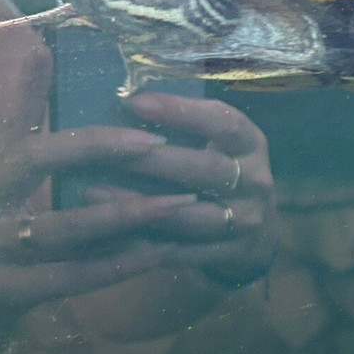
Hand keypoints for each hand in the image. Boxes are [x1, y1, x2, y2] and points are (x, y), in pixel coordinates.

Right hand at [0, 125, 189, 314]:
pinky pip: (70, 279)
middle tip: (162, 151)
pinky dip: (116, 266)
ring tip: (176, 205)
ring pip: (64, 232)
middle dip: (106, 164)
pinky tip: (157, 253)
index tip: (142, 132)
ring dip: (123, 218)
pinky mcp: (3, 295)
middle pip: (44, 177)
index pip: (32, 146)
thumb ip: (23, 120)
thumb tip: (41, 49)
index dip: (87, 139)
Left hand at [107, 92, 279, 286]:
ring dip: (143, 205)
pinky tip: (111, 232)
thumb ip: (184, 126)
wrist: (258, 236)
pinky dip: (148, 244)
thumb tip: (122, 98)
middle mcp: (256, 181)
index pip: (223, 122)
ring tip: (95, 193)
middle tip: (105, 151)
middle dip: (155, 160)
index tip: (135, 102)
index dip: (182, 111)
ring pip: (194, 215)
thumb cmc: (222, 177)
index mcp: (251, 144)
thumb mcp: (218, 146)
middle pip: (207, 170)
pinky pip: (186, 252)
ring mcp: (247, 221)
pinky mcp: (232, 254)